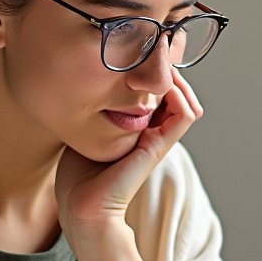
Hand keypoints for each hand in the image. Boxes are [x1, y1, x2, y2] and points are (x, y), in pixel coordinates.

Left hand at [56, 68, 202, 254]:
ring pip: (185, 100)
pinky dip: (177, 94)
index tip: (135, 53)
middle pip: (175, 91)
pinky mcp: (157, 147)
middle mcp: (152, 132)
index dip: (151, 70)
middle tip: (146, 52)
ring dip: (173, 78)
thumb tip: (79, 80)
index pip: (157, 92)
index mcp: (137, 129)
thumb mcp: (81, 131)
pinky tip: (153, 84)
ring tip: (153, 64)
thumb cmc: (76, 177)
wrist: (80, 209)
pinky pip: (184, 114)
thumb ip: (89, 109)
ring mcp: (158, 139)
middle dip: (163, 68)